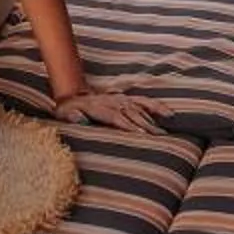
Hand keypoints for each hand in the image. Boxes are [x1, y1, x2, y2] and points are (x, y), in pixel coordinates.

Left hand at [53, 85, 168, 132]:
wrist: (72, 94)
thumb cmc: (68, 110)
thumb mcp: (64, 114)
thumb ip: (73, 116)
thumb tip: (81, 120)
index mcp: (99, 107)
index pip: (117, 117)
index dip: (129, 126)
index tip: (142, 135)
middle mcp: (113, 102)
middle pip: (132, 115)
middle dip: (146, 127)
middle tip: (160, 139)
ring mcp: (121, 99)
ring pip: (140, 110)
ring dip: (152, 121)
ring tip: (164, 134)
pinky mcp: (126, 99)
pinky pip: (144, 102)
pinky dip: (157, 107)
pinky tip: (169, 114)